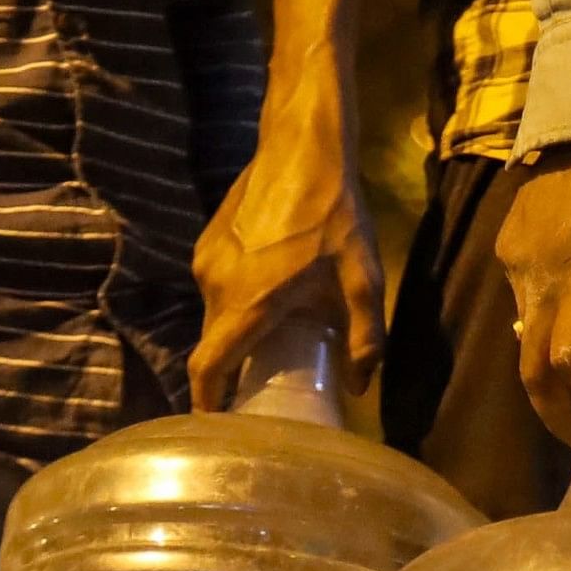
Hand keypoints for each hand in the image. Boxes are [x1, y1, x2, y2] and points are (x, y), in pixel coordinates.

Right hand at [190, 78, 386, 410]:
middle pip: (214, 346)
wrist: (302, 144)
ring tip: (270, 341)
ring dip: (236, 333)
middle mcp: (215, 286)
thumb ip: (364, 338)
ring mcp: (206, 262)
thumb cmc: (335, 213)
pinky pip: (217, 288)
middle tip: (261, 388)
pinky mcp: (207, 243)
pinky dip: (234, 304)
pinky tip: (268, 297)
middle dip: (231, 371)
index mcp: (247, 304)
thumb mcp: (363, 278)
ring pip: (216, 315)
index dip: (208, 404)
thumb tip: (359, 387)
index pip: (208, 368)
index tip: (217, 426)